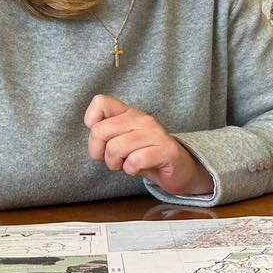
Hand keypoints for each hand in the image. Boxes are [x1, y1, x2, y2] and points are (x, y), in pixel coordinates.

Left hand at [84, 95, 213, 197]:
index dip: (92, 122)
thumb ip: (106, 133)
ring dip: (116, 164)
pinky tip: (139, 168)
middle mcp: (142, 119)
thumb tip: (92, 133)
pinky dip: (131, 170)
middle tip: (114, 159)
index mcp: (129, 113)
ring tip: (127, 165)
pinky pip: (135, 160)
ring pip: (115, 147)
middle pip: (100, 130)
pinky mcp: (166, 151)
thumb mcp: (123, 141)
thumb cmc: (146, 156)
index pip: (100, 102)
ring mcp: (156, 133)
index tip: (102, 139)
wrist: (180, 170)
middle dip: (100, 152)